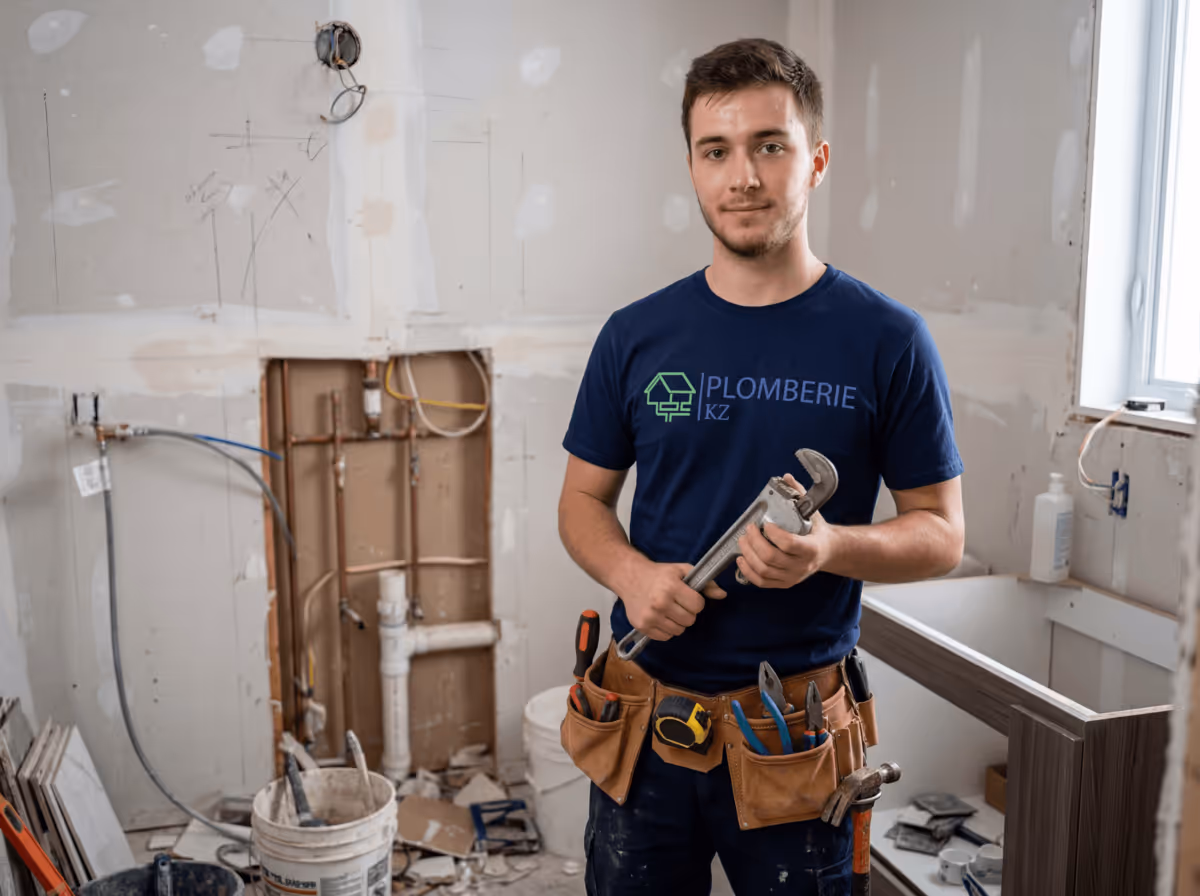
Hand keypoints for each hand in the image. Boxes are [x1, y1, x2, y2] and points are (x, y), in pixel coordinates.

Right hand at [619, 560, 726, 641]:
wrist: (629, 577)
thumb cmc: (659, 574)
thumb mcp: (682, 570)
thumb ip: (705, 583)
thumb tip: (723, 594)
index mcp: (671, 587)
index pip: (698, 605)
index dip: (695, 601)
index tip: (687, 595)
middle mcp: (660, 603)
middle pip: (690, 620)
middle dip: (687, 612)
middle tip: (678, 603)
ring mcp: (650, 617)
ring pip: (679, 630)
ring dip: (677, 622)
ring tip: (669, 609)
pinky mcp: (642, 626)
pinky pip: (665, 637)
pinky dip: (666, 629)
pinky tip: (660, 616)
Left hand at [735, 473, 839, 587]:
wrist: (828, 552)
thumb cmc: (817, 532)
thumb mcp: (812, 513)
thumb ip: (799, 495)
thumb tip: (786, 478)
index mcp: (811, 548)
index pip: (789, 543)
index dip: (773, 533)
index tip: (765, 523)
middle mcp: (802, 566)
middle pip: (771, 558)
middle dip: (754, 542)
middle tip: (748, 529)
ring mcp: (792, 577)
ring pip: (764, 571)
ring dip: (748, 555)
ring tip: (743, 541)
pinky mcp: (784, 583)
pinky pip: (762, 582)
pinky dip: (748, 571)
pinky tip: (742, 558)